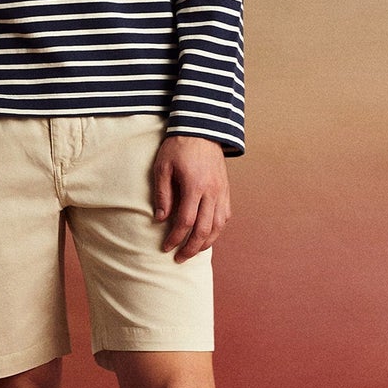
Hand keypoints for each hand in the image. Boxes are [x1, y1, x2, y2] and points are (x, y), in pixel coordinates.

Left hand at [151, 134, 230, 260]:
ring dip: (206, 242)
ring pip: (218, 225)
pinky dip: (217, 229)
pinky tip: (208, 235)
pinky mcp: (225, 189)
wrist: (201, 129)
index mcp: (195, 186)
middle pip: (204, 229)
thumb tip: (161, 220)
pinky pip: (225, 215)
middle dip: (191, 247)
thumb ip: (163, 194)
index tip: (165, 247)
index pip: (185, 221)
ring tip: (194, 251)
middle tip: (180, 258)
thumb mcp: (163, 167)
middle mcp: (212, 192)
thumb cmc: (178, 147)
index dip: (175, 238)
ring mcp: (221, 191)